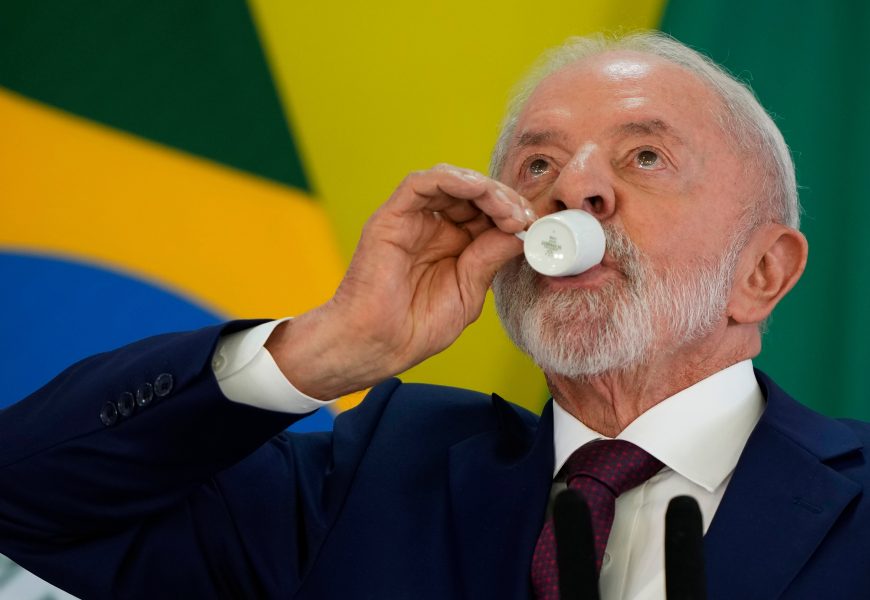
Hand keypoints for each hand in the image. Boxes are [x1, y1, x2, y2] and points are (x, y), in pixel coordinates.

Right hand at [266, 164, 534, 398]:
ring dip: (484, 188)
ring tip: (506, 208)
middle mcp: (433, 227)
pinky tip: (476, 189)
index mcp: (452, 244)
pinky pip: (420, 183)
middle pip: (473, 193)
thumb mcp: (468, 291)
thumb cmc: (417, 327)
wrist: (379, 345)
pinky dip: (451, 179)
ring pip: (451, 181)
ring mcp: (412, 220)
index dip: (512, 212)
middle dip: (504, 198)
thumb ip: (490, 258)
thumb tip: (521, 232)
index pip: (487, 212)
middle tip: (524, 216)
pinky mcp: (391, 217)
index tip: (534, 225)